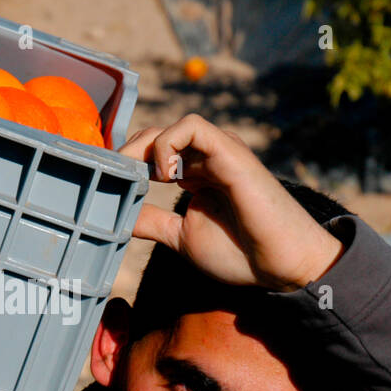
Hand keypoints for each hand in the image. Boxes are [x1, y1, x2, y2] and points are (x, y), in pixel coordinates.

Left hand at [119, 115, 344, 291]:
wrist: (281, 264)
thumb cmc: (241, 253)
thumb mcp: (182, 237)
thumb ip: (153, 222)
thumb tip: (120, 216)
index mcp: (196, 174)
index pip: (152, 154)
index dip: (127, 165)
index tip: (108, 185)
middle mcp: (207, 157)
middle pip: (155, 137)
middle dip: (128, 155)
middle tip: (114, 180)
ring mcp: (219, 151)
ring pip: (170, 128)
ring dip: (143, 148)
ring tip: (138, 180)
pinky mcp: (229, 151)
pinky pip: (192, 126)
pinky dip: (168, 145)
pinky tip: (165, 176)